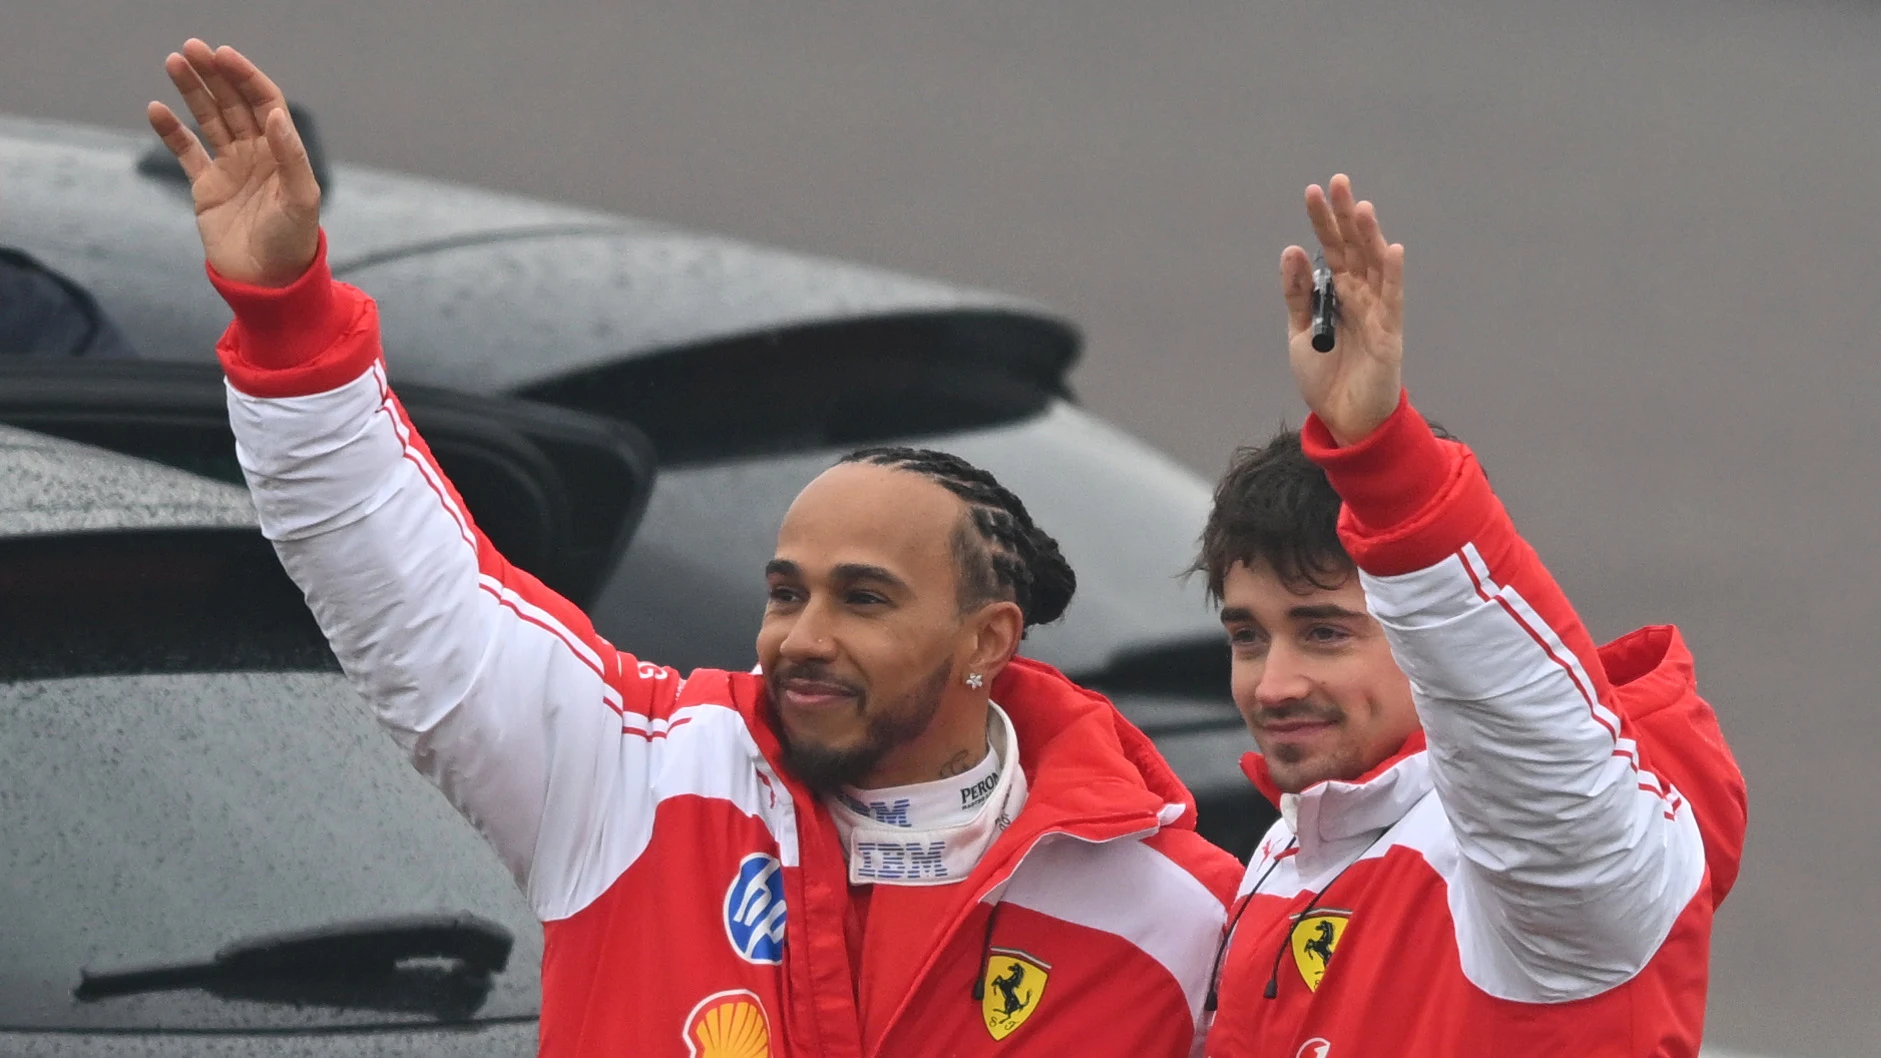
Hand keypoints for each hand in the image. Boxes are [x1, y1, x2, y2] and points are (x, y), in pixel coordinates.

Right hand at [146, 40, 320, 287]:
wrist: (267, 283)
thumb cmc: (293, 243)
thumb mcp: (301, 200)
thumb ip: (291, 156)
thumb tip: (276, 114)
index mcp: (283, 152)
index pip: (265, 102)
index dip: (246, 77)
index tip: (224, 56)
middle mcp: (257, 154)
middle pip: (234, 104)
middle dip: (214, 75)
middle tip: (192, 48)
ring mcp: (231, 168)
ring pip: (209, 120)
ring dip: (193, 91)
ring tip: (174, 62)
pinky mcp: (207, 187)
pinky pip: (186, 151)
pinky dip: (171, 131)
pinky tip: (157, 109)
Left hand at [1280, 174, 1404, 446]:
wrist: (1342, 419)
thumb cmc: (1324, 377)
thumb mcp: (1298, 332)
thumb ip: (1297, 293)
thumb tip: (1291, 250)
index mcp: (1337, 294)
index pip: (1331, 248)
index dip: (1323, 220)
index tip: (1314, 191)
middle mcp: (1360, 295)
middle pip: (1353, 248)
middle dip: (1345, 216)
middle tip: (1337, 182)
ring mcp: (1377, 311)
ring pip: (1375, 266)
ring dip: (1368, 236)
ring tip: (1360, 207)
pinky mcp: (1389, 333)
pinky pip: (1393, 299)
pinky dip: (1393, 274)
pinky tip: (1392, 249)